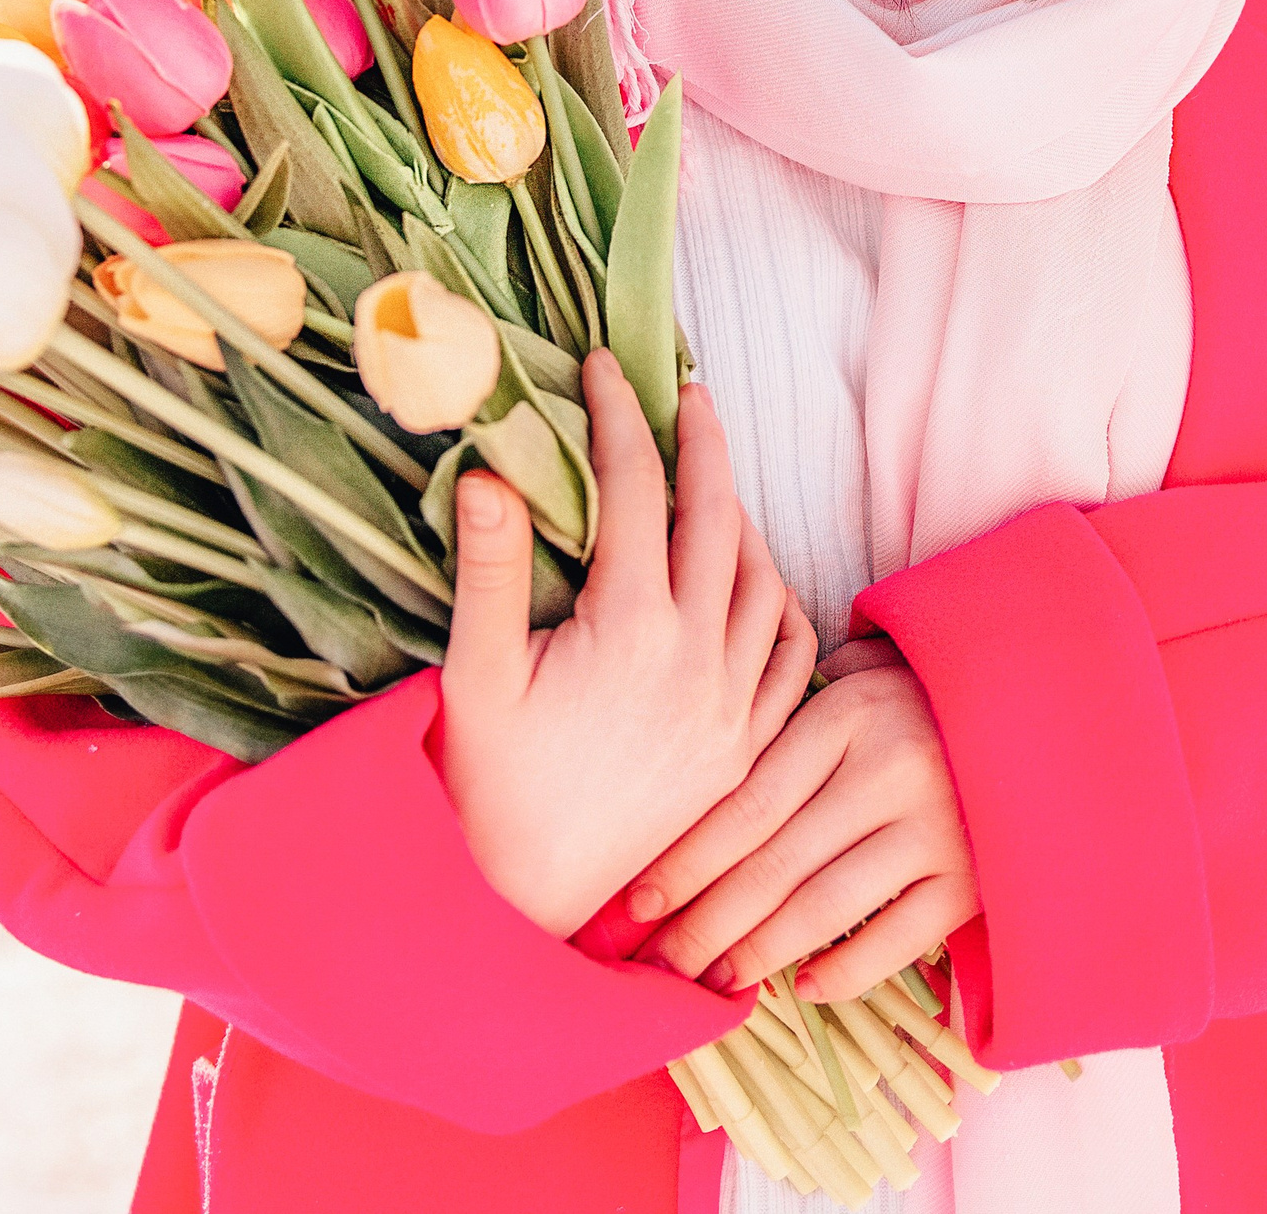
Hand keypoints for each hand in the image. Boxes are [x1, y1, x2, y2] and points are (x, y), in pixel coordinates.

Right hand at [438, 351, 816, 938]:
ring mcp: (732, 707)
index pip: (636, 490)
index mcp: (632, 628)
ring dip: (745, 517)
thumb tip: (487, 471)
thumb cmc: (491, 784)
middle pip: (718, 517)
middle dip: (703, 442)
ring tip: (714, 481)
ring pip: (767, 580)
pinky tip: (757, 579)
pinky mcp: (744, 748)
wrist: (532, 901)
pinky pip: (791, 656)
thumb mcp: (475, 673)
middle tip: (687, 391)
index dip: (619, 416)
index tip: (603, 366)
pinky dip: (782, 600)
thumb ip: (490, 569)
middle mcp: (698, 661)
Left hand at [628, 634, 978, 1004]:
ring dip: (760, 952)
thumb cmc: (922, 688)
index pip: (747, 803)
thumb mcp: (859, 675)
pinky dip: (844, 972)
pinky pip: (896, 941)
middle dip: (707, 922)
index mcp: (847, 716)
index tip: (636, 901)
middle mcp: (888, 771)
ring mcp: (934, 830)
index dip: (687, 860)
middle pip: (775, 864)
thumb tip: (707, 762)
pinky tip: (801, 985)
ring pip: (825, 908)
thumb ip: (794, 713)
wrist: (1037, 698)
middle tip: (659, 964)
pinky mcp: (971, 880)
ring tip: (714, 981)